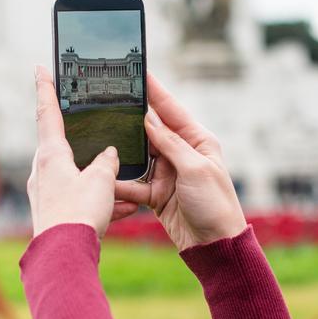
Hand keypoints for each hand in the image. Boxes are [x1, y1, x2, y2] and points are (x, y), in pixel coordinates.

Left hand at [28, 65, 119, 237]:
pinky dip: (99, 201)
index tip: (40, 68)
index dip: (46, 88)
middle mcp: (43, 171)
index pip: (47, 112)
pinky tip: (121, 210)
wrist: (64, 256)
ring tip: (123, 189)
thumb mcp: (101, 180)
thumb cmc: (79, 213)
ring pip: (76, 177)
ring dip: (98, 181)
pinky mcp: (53, 214)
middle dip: (83, 144)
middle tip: (96, 134)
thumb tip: (107, 155)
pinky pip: (79, 199)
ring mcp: (46, 194)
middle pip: (63, 147)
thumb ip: (107, 163)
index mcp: (51, 154)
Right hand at [111, 74, 247, 251]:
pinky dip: (121, 184)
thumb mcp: (195, 168)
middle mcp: (181, 154)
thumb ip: (170, 143)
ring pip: (138, 156)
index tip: (139, 72)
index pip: (172, 110)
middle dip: (132, 119)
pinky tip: (105, 178)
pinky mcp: (156, 194)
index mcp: (198, 141)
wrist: (215, 245)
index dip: (155, 91)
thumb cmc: (216, 204)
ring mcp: (167, 174)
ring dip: (122, 152)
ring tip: (101, 136)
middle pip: (151, 130)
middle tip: (110, 100)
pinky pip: (134, 184)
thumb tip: (150, 118)